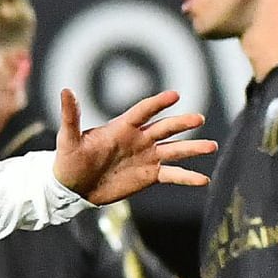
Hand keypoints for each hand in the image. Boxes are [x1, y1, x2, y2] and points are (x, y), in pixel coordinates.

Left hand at [52, 88, 215, 205]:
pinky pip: (172, 175)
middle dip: (182, 123)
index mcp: (122, 127)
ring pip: (175, 150)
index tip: (175, 95)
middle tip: (198, 119)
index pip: (144, 111)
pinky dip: (187, 177)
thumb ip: (71, 116)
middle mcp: (139, 138)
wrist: (73, 188)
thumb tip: (65, 90)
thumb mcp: (68, 139)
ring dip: (193, 148)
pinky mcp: (150, 175)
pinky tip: (204, 180)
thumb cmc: (69, 161)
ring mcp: (147, 156)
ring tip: (212, 147)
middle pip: (165, 127)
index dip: (158, 103)